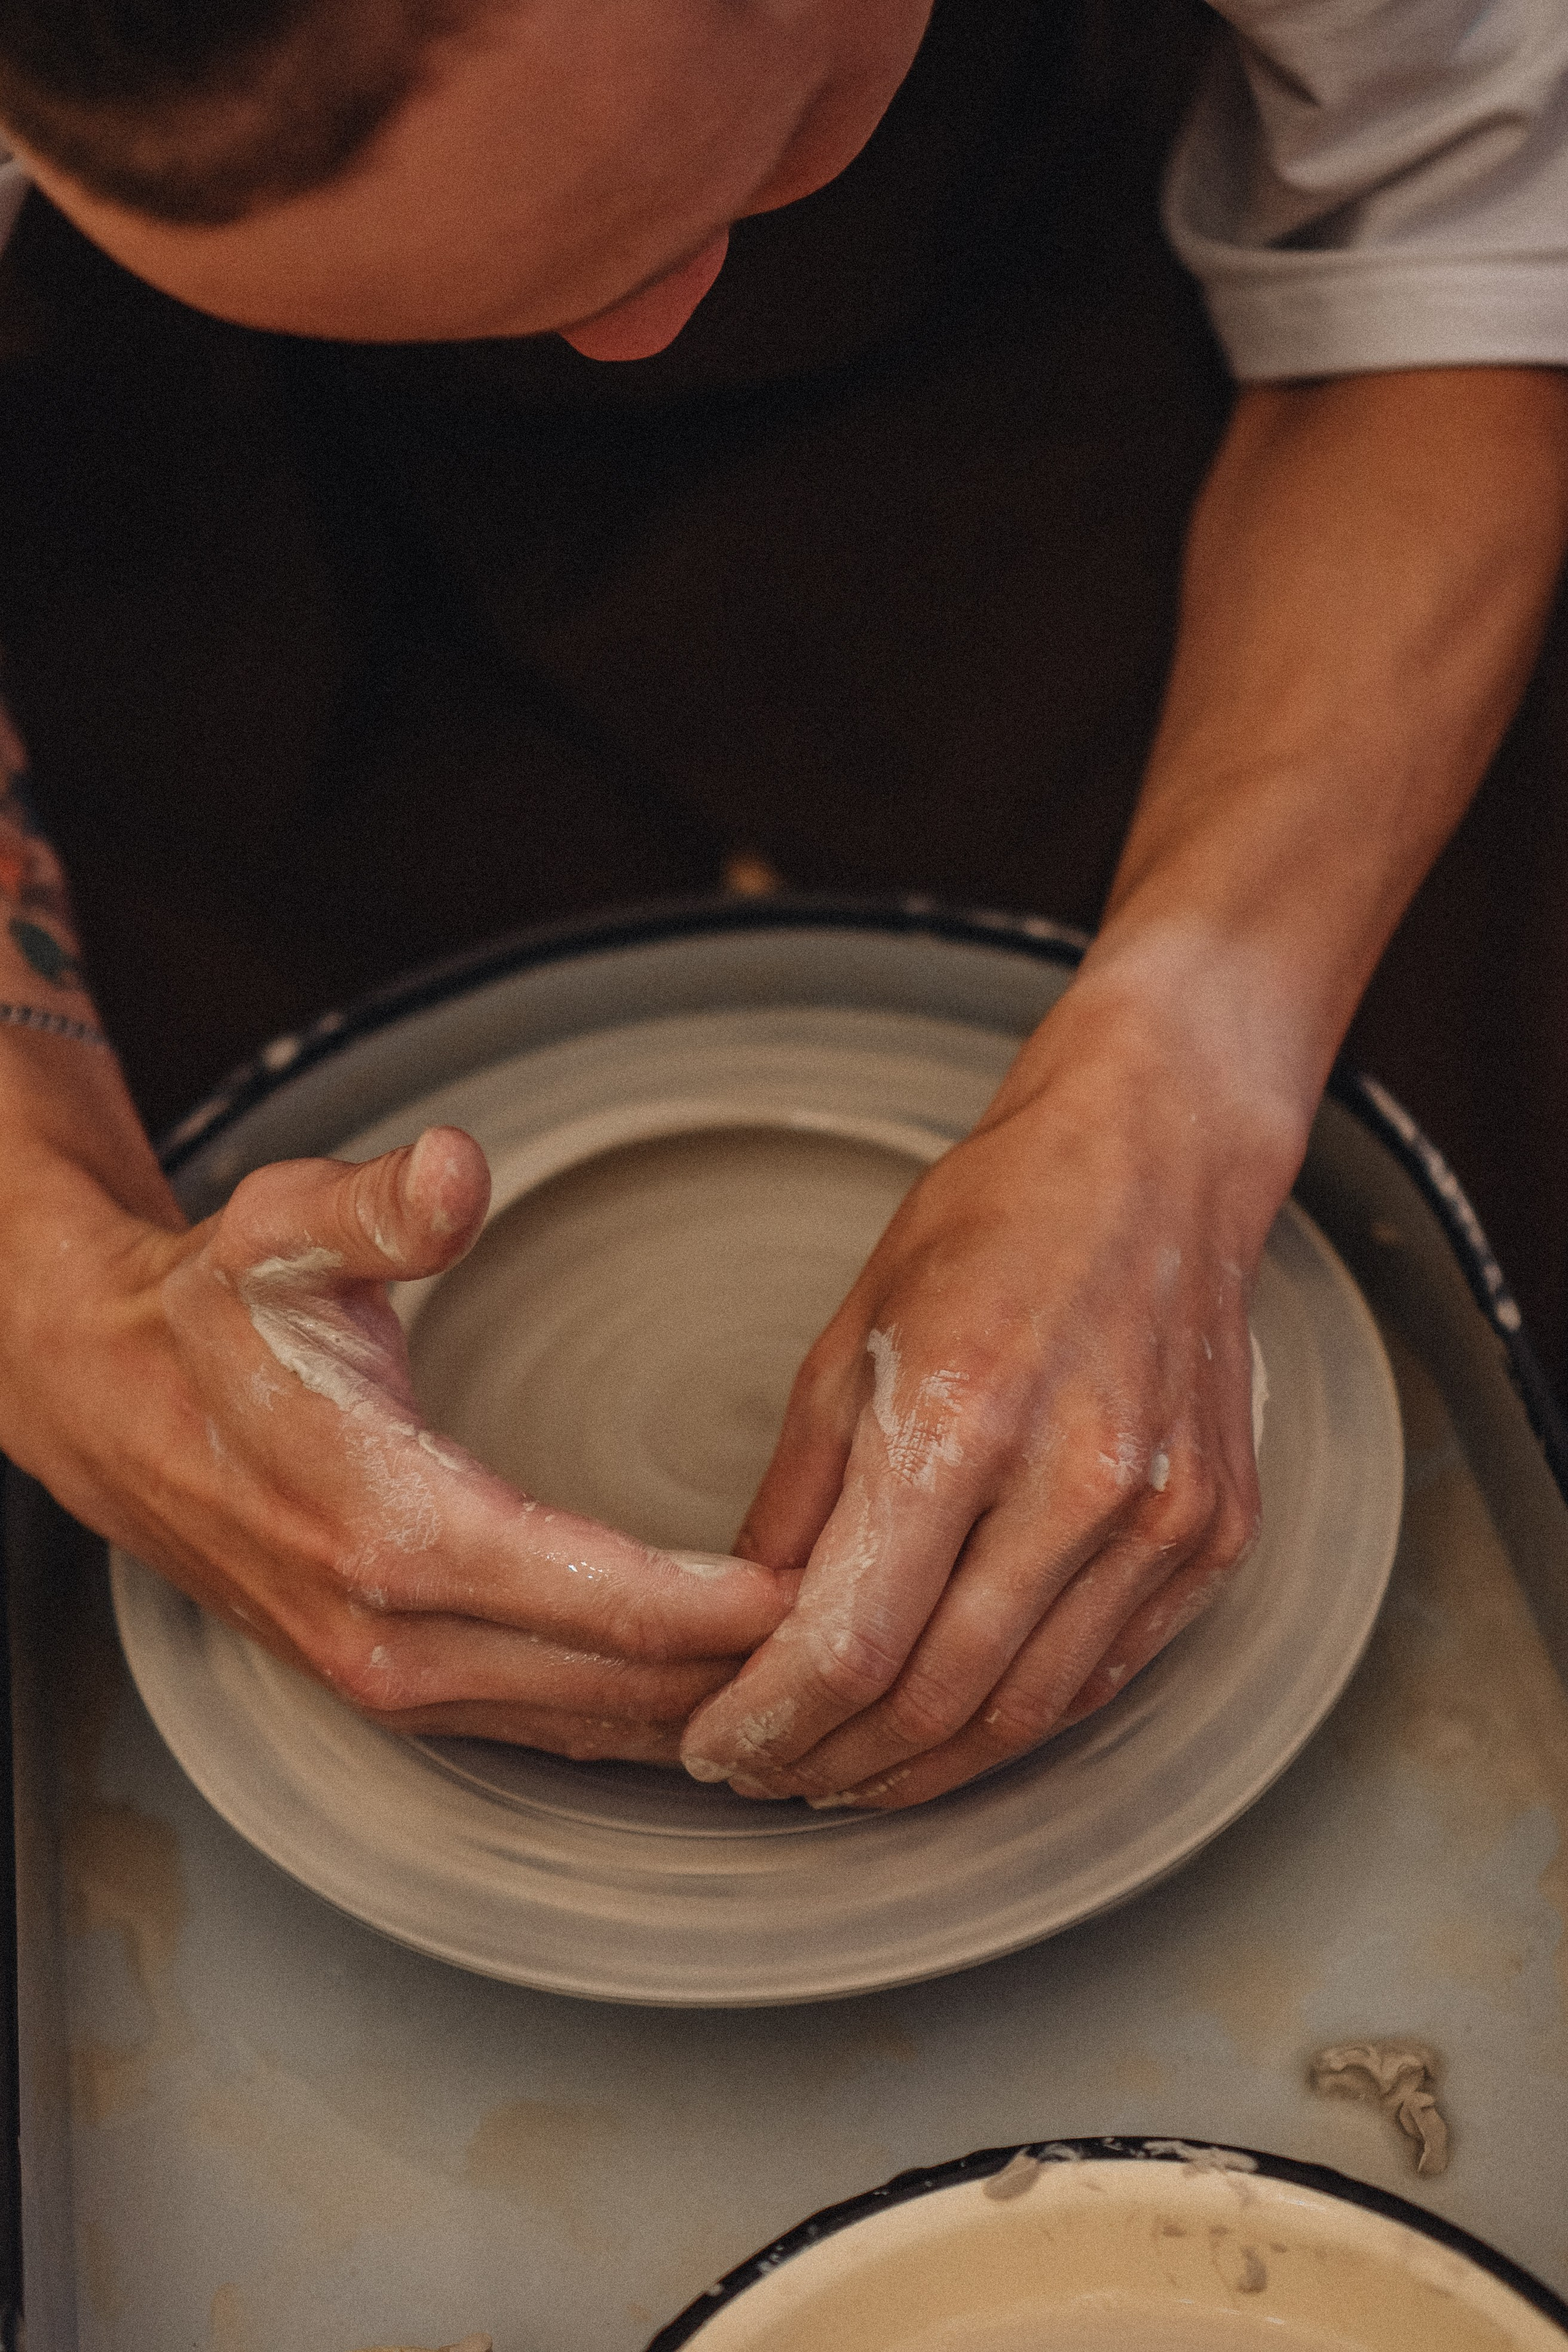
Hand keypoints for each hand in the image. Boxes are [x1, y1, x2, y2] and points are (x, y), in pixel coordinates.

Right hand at [1, 1123, 790, 1758]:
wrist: (108, 1405)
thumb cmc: (211, 1315)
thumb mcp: (282, 1227)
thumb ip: (383, 1203)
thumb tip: (459, 1169)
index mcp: (389, 1527)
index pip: (600, 1598)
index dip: (723, 1605)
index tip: (830, 1588)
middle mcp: (394, 1634)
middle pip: (616, 1683)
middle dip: (745, 1669)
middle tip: (872, 1629)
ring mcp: (390, 1679)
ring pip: (590, 1726)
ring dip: (703, 1706)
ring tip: (823, 1669)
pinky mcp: (393, 1690)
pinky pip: (547, 1728)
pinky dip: (639, 1717)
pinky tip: (715, 1692)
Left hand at [680, 975, 1298, 1808]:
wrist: (1159, 1162)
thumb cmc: (993, 1226)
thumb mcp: (849, 1335)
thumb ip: (800, 1496)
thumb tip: (753, 1625)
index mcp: (964, 1416)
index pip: (851, 1638)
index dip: (771, 1718)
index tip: (717, 1747)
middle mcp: (1080, 1480)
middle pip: (936, 1697)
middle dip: (832, 1759)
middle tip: (768, 1774)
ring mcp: (1163, 1519)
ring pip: (1026, 1713)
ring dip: (921, 1768)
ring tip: (846, 1773)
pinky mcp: (1215, 1537)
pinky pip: (1103, 1675)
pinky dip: (1016, 1719)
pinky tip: (949, 1727)